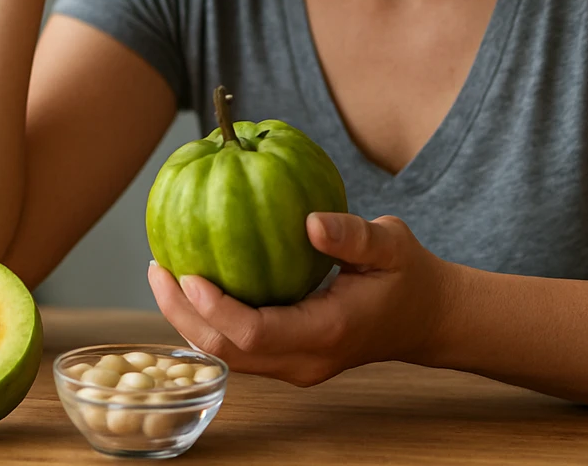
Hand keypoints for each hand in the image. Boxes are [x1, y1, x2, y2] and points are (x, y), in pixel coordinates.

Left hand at [147, 213, 452, 386]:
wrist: (428, 318)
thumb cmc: (410, 276)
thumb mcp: (391, 245)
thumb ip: (353, 236)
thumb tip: (310, 221)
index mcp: (326, 333)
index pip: (254, 334)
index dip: (215, 308)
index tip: (189, 272)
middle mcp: (304, 360)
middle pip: (227, 353)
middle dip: (184, 315)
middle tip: (158, 267)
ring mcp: (295, 365)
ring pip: (227, 356)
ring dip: (191, 320)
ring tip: (164, 274)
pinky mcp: (289, 358)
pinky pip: (239, 347)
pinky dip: (210, 319)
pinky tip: (195, 281)